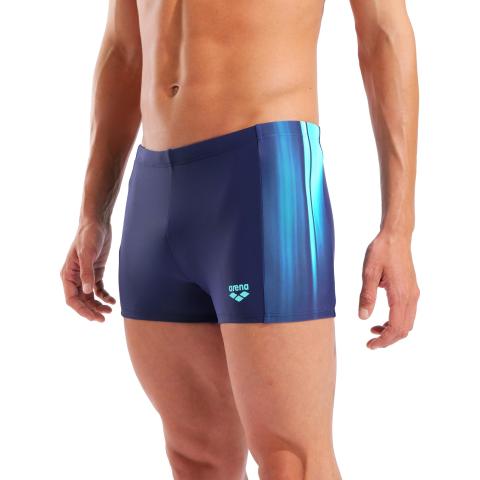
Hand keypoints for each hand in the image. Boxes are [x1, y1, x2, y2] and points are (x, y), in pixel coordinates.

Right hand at [60, 221, 115, 320]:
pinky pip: (98, 289)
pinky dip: (104, 296)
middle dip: (91, 311)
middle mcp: (75, 277)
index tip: (94, 318)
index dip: (82, 310)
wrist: (97, 224)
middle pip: (81, 301)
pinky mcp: (95, 271)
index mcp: (67, 275)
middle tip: (104, 318)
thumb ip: (87, 272)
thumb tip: (87, 292)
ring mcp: (85, 275)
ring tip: (110, 311)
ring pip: (89, 297)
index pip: (72, 299)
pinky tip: (112, 301)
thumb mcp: (88, 254)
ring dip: (98, 305)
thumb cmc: (89, 236)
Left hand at [358, 232, 419, 348]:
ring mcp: (413, 293)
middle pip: (404, 329)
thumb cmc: (382, 251)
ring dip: (392, 331)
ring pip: (408, 322)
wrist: (396, 236)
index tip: (370, 345)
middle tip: (371, 342)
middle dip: (388, 339)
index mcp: (400, 295)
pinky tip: (382, 319)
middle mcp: (411, 297)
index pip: (395, 327)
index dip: (383, 340)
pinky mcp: (411, 289)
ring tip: (374, 330)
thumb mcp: (369, 273)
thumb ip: (366, 296)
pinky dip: (396, 322)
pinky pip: (408, 313)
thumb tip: (363, 317)